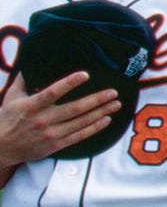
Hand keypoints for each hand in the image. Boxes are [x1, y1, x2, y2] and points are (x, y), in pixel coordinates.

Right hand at [0, 73, 120, 167]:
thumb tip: (32, 59)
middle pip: (75, 108)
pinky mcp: (56, 145)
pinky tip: (106, 119)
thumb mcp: (12, 97)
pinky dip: (95, 128)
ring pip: (81, 122)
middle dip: (97, 99)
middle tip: (113, 92)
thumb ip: (24, 79)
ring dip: (101, 112)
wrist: (1, 147)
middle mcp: (43, 120)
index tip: (85, 74)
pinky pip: (80, 136)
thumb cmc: (7, 118)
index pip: (53, 92)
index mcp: (32, 106)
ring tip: (116, 104)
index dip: (69, 83)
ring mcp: (51, 134)